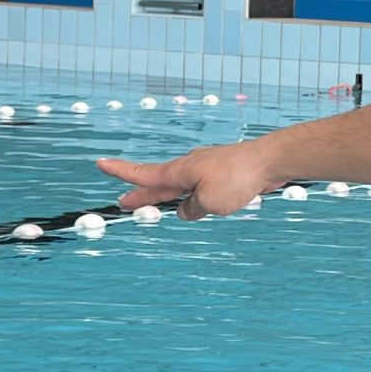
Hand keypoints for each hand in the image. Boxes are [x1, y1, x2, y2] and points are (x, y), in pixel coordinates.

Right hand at [96, 138, 277, 219]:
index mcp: (180, 171)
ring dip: (168, 198)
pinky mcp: (222, 174)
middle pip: (159, 183)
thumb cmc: (238, 177)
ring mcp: (206, 170)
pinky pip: (200, 189)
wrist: (269, 161)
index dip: (121, 172)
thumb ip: (192, 209)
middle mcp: (189, 168)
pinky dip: (192, 198)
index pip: (144, 173)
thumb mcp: (210, 202)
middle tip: (124, 202)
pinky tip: (196, 205)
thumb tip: (186, 210)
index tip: (101, 163)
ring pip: (181, 187)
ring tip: (154, 206)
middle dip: (141, 194)